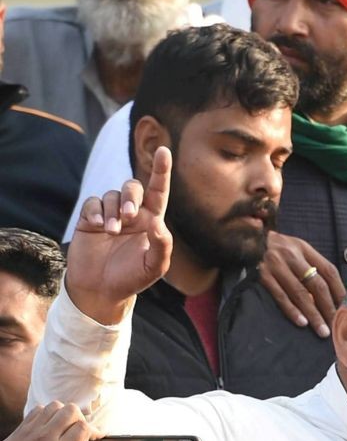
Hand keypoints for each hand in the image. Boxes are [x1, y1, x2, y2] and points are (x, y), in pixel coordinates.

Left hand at [0, 403, 108, 440]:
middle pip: (73, 411)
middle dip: (82, 419)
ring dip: (64, 413)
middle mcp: (48, 436)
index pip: (85, 428)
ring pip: (56, 406)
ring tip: (66, 426)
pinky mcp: (21, 428)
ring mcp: (33, 429)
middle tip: (81, 432)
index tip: (98, 439)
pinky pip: (39, 409)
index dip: (96, 431)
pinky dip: (47, 413)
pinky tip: (48, 426)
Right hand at [67, 145, 172, 324]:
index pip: (158, 191)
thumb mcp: (154, 266)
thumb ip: (162, 245)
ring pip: (111, 194)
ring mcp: (109, 214)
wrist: (101, 290)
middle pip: (132, 187)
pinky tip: (96, 225)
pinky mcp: (89, 219)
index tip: (164, 150)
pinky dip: (95, 211)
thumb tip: (158, 223)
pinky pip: (92, 202)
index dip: (162, 170)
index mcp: (151, 221)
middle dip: (130, 196)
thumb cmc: (132, 278)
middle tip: (129, 217)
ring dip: (112, 210)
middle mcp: (132, 213)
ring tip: (111, 231)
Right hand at [260, 233, 345, 337]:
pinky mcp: (262, 276)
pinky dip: (291, 310)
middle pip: (316, 284)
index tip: (346, 307)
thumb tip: (329, 294)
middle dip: (328, 307)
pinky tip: (301, 322)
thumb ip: (311, 265)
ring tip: (322, 330)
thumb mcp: (296, 249)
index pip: (328, 270)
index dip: (339, 290)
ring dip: (313, 314)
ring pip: (300, 293)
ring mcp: (276, 266)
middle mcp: (292, 256)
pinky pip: (280, 296)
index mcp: (304, 249)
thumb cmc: (276, 247)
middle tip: (336, 324)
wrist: (246, 239)